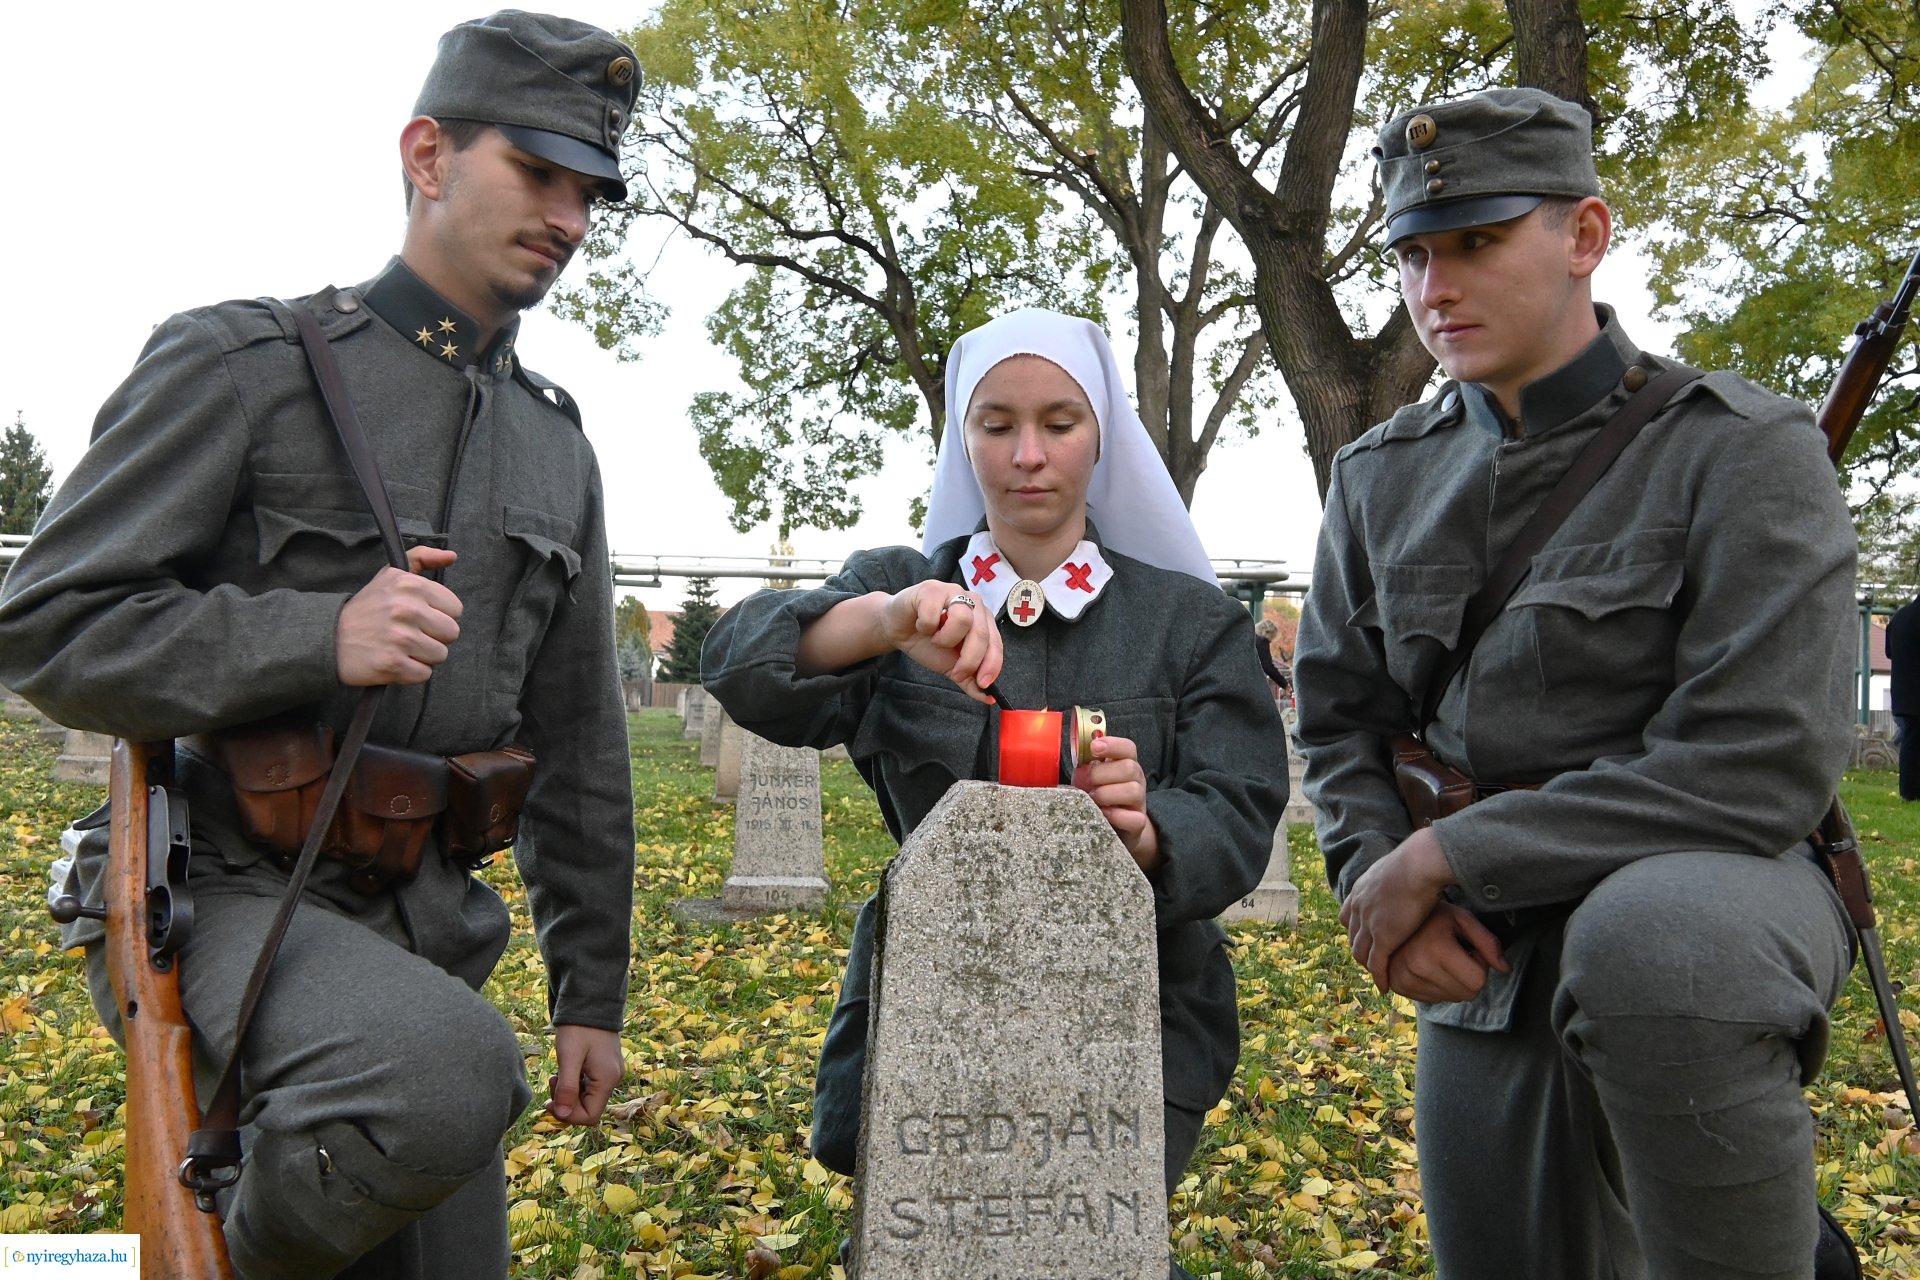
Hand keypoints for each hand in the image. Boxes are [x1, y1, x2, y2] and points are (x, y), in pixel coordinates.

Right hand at [336, 546, 462, 685]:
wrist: (330, 638)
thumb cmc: (368, 607)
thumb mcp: (391, 575)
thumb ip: (422, 559)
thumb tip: (452, 556)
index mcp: (410, 585)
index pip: (455, 608)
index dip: (439, 614)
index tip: (420, 616)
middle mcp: (407, 609)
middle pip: (451, 633)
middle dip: (434, 636)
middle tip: (410, 634)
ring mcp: (400, 638)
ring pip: (440, 655)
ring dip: (423, 655)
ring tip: (400, 647)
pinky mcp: (393, 664)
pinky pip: (425, 674)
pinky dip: (411, 672)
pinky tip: (394, 661)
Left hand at [547, 1025, 623, 1125]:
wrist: (590, 1002)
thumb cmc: (578, 1028)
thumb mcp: (568, 1057)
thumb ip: (566, 1088)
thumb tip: (562, 1114)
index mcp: (607, 1079)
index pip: (590, 1116)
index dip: (568, 1115)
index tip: (551, 1101)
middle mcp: (614, 1079)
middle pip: (589, 1108)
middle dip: (567, 1102)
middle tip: (553, 1082)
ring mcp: (612, 1073)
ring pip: (588, 1098)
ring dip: (570, 1092)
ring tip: (558, 1074)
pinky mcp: (606, 1067)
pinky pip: (590, 1086)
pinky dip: (576, 1083)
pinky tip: (567, 1069)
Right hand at [879, 581, 1003, 702]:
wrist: (897, 629)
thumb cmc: (927, 643)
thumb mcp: (951, 666)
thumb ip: (970, 680)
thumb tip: (989, 698)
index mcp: (983, 620)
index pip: (996, 643)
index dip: (992, 665)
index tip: (984, 684)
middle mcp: (973, 603)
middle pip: (982, 633)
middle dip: (969, 659)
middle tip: (954, 671)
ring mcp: (953, 592)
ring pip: (962, 620)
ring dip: (944, 639)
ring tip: (934, 638)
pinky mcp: (932, 589)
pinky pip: (935, 614)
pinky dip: (925, 626)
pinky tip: (920, 624)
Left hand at [1072, 734, 1161, 873]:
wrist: (1114, 828)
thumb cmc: (1098, 797)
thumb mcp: (1089, 779)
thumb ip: (1085, 768)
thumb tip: (1079, 763)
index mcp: (1125, 763)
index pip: (1127, 748)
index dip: (1112, 745)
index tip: (1094, 747)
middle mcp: (1136, 780)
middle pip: (1129, 768)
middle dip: (1101, 774)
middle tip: (1085, 783)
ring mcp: (1139, 802)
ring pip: (1133, 791)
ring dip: (1107, 794)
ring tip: (1092, 800)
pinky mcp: (1138, 823)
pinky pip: (1135, 818)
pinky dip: (1117, 815)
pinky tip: (1103, 814)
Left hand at [1339, 826, 1455, 989]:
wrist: (1420, 865)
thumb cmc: (1419, 860)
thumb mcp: (1398, 866)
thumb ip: (1395, 875)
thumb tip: (1407, 870)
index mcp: (1360, 890)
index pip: (1348, 916)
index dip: (1356, 929)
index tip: (1365, 937)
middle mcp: (1359, 908)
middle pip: (1353, 937)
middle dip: (1361, 950)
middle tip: (1372, 962)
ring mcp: (1368, 924)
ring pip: (1361, 953)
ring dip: (1369, 966)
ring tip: (1380, 975)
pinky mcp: (1383, 939)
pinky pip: (1377, 965)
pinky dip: (1380, 977)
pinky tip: (1385, 986)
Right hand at [1382, 903, 1508, 1002]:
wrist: (1393, 912)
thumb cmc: (1433, 914)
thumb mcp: (1463, 919)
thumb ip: (1488, 943)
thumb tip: (1505, 969)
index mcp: (1436, 949)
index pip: (1477, 982)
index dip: (1480, 965)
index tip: (1470, 949)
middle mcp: (1418, 967)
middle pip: (1466, 995)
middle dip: (1469, 977)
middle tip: (1458, 954)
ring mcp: (1405, 979)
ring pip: (1450, 999)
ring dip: (1453, 983)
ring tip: (1441, 958)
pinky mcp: (1397, 986)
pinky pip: (1433, 999)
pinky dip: (1437, 986)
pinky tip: (1429, 966)